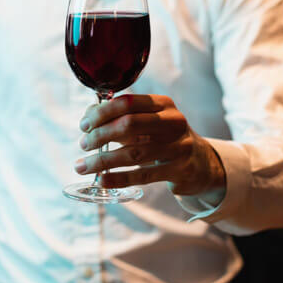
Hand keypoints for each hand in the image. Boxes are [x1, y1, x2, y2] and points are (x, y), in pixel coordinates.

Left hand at [75, 94, 225, 195]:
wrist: (200, 162)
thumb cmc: (164, 138)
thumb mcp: (149, 121)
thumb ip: (120, 116)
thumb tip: (89, 117)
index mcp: (163, 104)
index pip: (127, 102)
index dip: (101, 113)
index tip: (84, 125)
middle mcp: (173, 122)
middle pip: (129, 125)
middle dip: (100, 135)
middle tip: (83, 144)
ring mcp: (178, 147)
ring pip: (133, 153)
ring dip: (102, 160)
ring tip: (83, 166)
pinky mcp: (179, 170)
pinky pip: (143, 175)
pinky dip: (119, 178)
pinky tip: (102, 180)